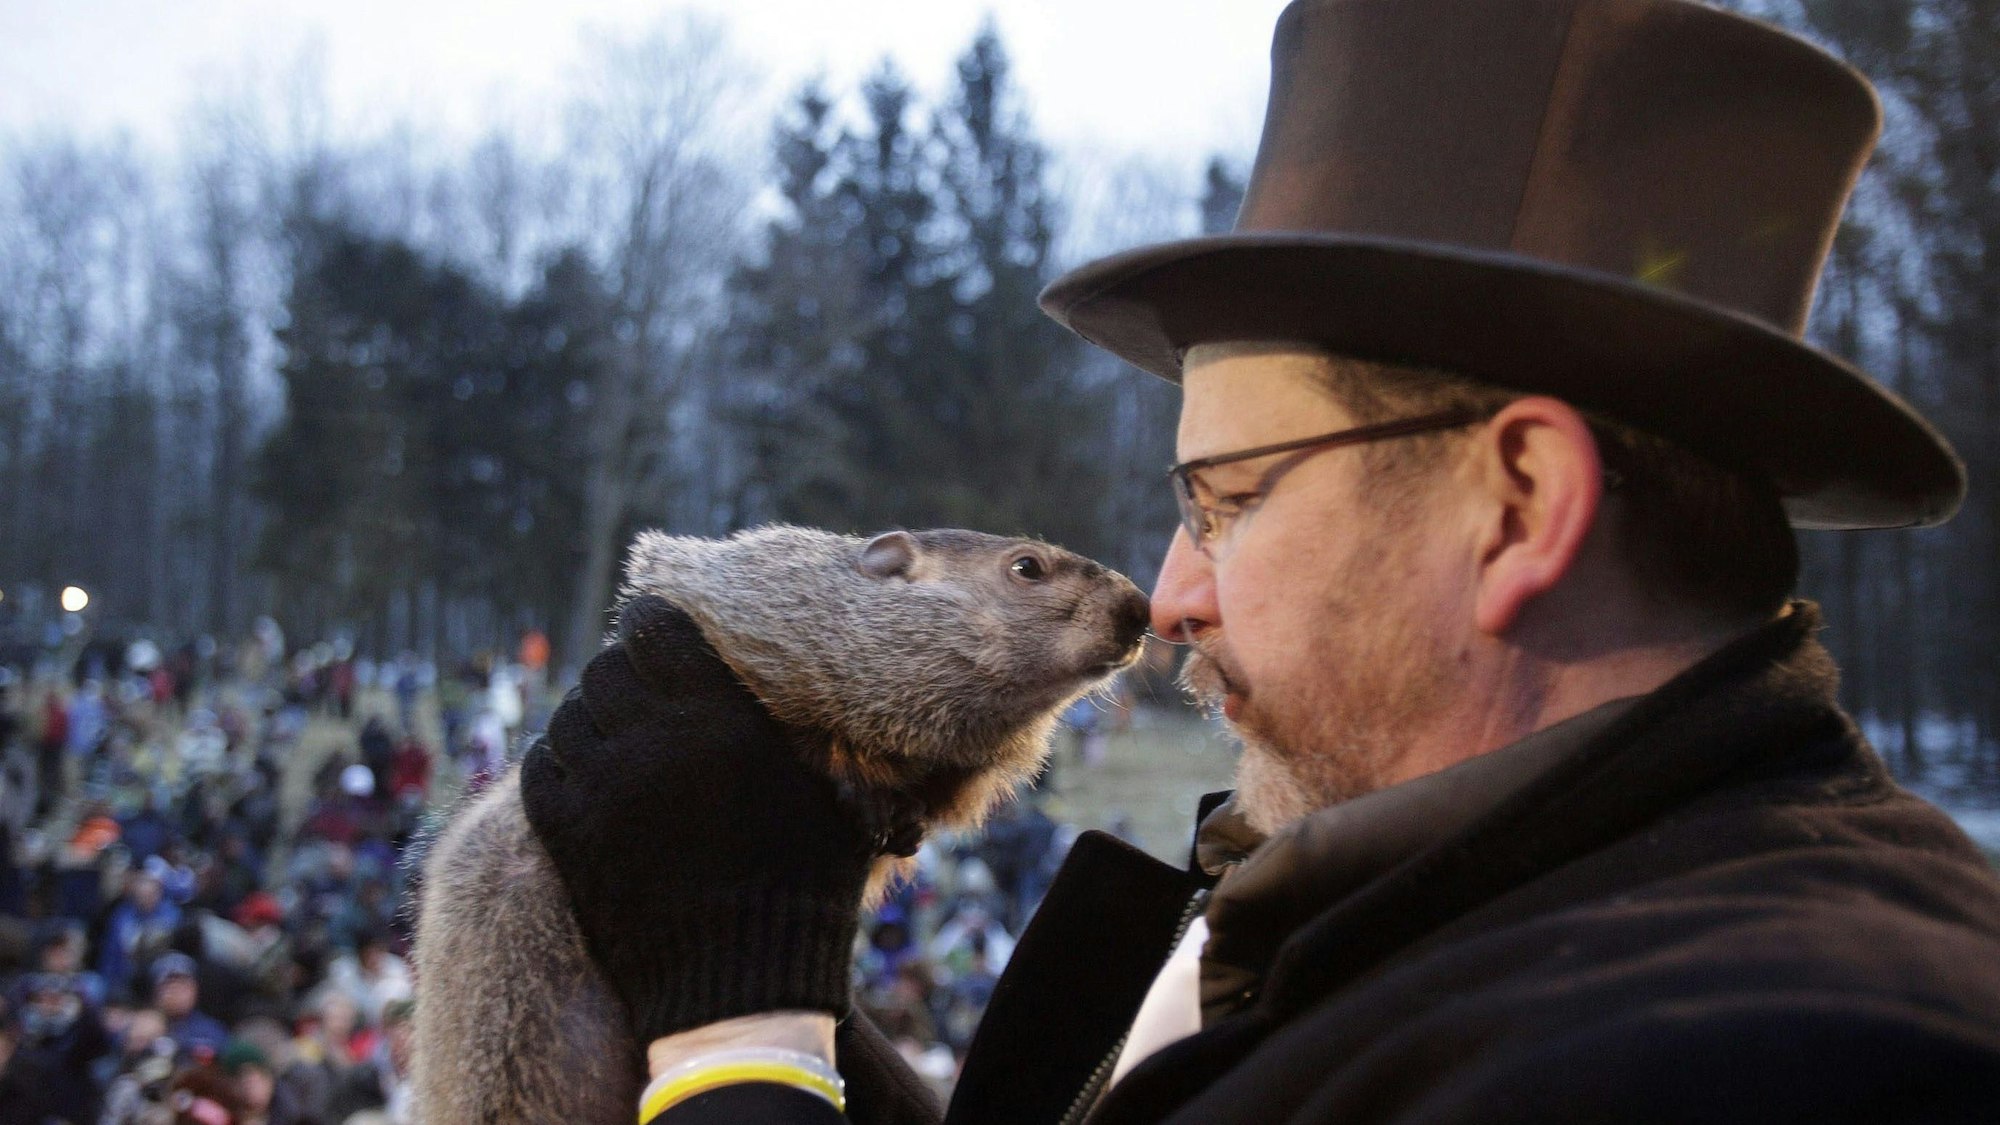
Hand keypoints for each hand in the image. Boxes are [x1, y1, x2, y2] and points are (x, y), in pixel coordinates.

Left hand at [520, 596, 877, 1041]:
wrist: (739, 989)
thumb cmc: (805, 889)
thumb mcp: (833, 801)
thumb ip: (810, 741)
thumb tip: (815, 701)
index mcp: (720, 720)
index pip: (655, 628)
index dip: (651, 621)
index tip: (657, 626)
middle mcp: (653, 741)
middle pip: (605, 668)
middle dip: (622, 671)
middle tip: (640, 687)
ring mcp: (600, 788)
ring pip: (570, 713)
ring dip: (591, 715)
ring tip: (615, 732)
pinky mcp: (565, 834)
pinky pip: (539, 765)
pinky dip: (558, 759)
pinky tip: (584, 770)